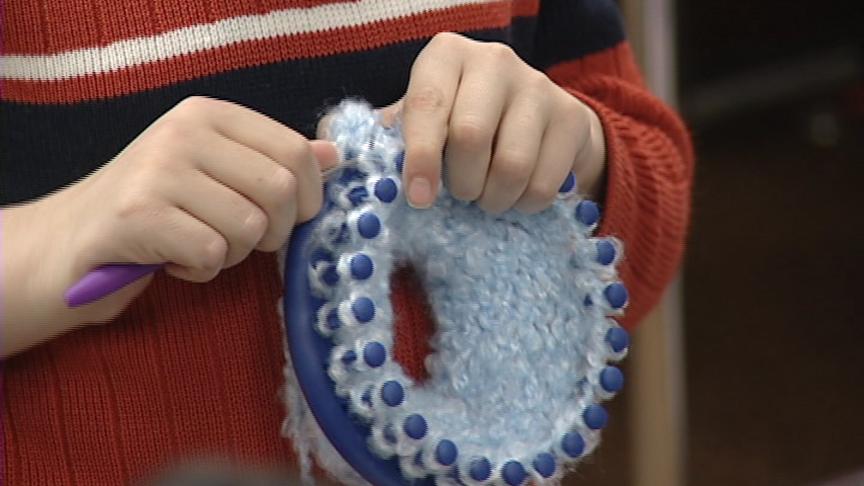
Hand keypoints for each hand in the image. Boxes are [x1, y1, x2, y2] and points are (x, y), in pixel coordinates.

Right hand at [2, 96, 336, 355]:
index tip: (290, 219)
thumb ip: (273, 161)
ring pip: (249, 227)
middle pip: (281, 191)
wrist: (74, 240)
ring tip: (200, 246)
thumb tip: (334, 155)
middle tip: (242, 241)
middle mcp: (184, 131)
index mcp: (210, 114)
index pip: (296, 152)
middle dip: (275, 232)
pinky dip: (201, 271)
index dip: (309, 199)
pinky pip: (211, 254)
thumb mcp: (218, 172)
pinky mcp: (138, 213)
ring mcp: (158, 169)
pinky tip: (175, 261)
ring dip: (233, 255)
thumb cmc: (158, 207)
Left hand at [384, 32, 605, 212]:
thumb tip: (344, 159)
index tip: (419, 199)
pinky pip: (543, 183)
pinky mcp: (570, 117)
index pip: (427, 107)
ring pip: (511, 165)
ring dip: (492, 199)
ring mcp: (538, 85)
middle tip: (460, 193)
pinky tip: (516, 194)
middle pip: (470, 137)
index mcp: (445, 56)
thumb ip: (384, 137)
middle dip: (460, 183)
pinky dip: (524, 204)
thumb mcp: (419, 121)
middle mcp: (494, 60)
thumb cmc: (457, 122)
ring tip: (486, 197)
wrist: (532, 119)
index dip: (420, 158)